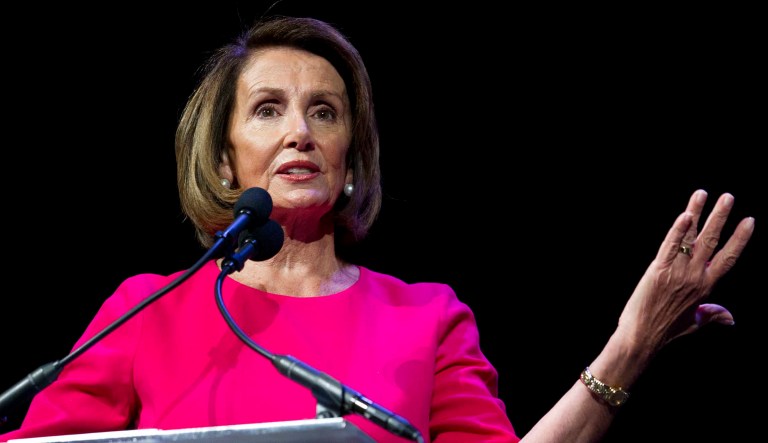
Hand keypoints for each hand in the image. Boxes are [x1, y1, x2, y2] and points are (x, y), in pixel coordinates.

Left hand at [617, 189, 754, 354]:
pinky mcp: (659, 269)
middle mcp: (696, 276)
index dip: (740, 239)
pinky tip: (686, 214)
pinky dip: (678, 229)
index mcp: (707, 286)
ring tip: (703, 194)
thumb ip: (713, 314)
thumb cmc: (667, 330)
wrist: (643, 337)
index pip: (729, 257)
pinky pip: (670, 245)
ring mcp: (678, 272)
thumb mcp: (695, 322)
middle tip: (728, 197)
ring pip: (690, 237)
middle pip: (713, 241)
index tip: (749, 221)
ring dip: (698, 213)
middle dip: (721, 217)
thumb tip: (730, 317)